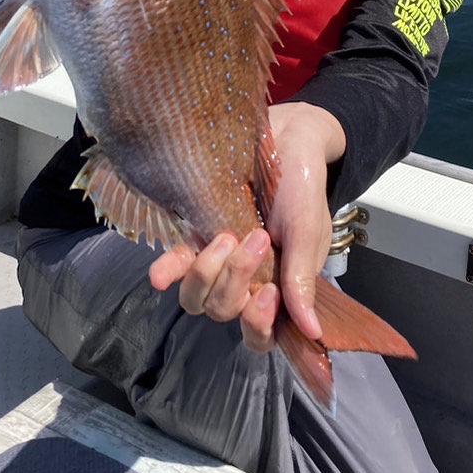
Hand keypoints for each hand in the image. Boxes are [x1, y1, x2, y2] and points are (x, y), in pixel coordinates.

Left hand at [148, 102, 344, 351]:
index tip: (268, 296)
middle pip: (225, 312)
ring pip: (197, 297)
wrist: (285, 138)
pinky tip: (159, 274)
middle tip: (259, 238)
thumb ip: (303, 278)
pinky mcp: (196, 235)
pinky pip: (175, 264)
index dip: (258, 327)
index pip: (261, 334)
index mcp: (278, 288)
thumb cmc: (302, 186)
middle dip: (238, 281)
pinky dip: (167, 271)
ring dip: (208, 272)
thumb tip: (313, 331)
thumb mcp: (309, 231)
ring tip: (227, 235)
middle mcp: (244, 281)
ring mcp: (217, 261)